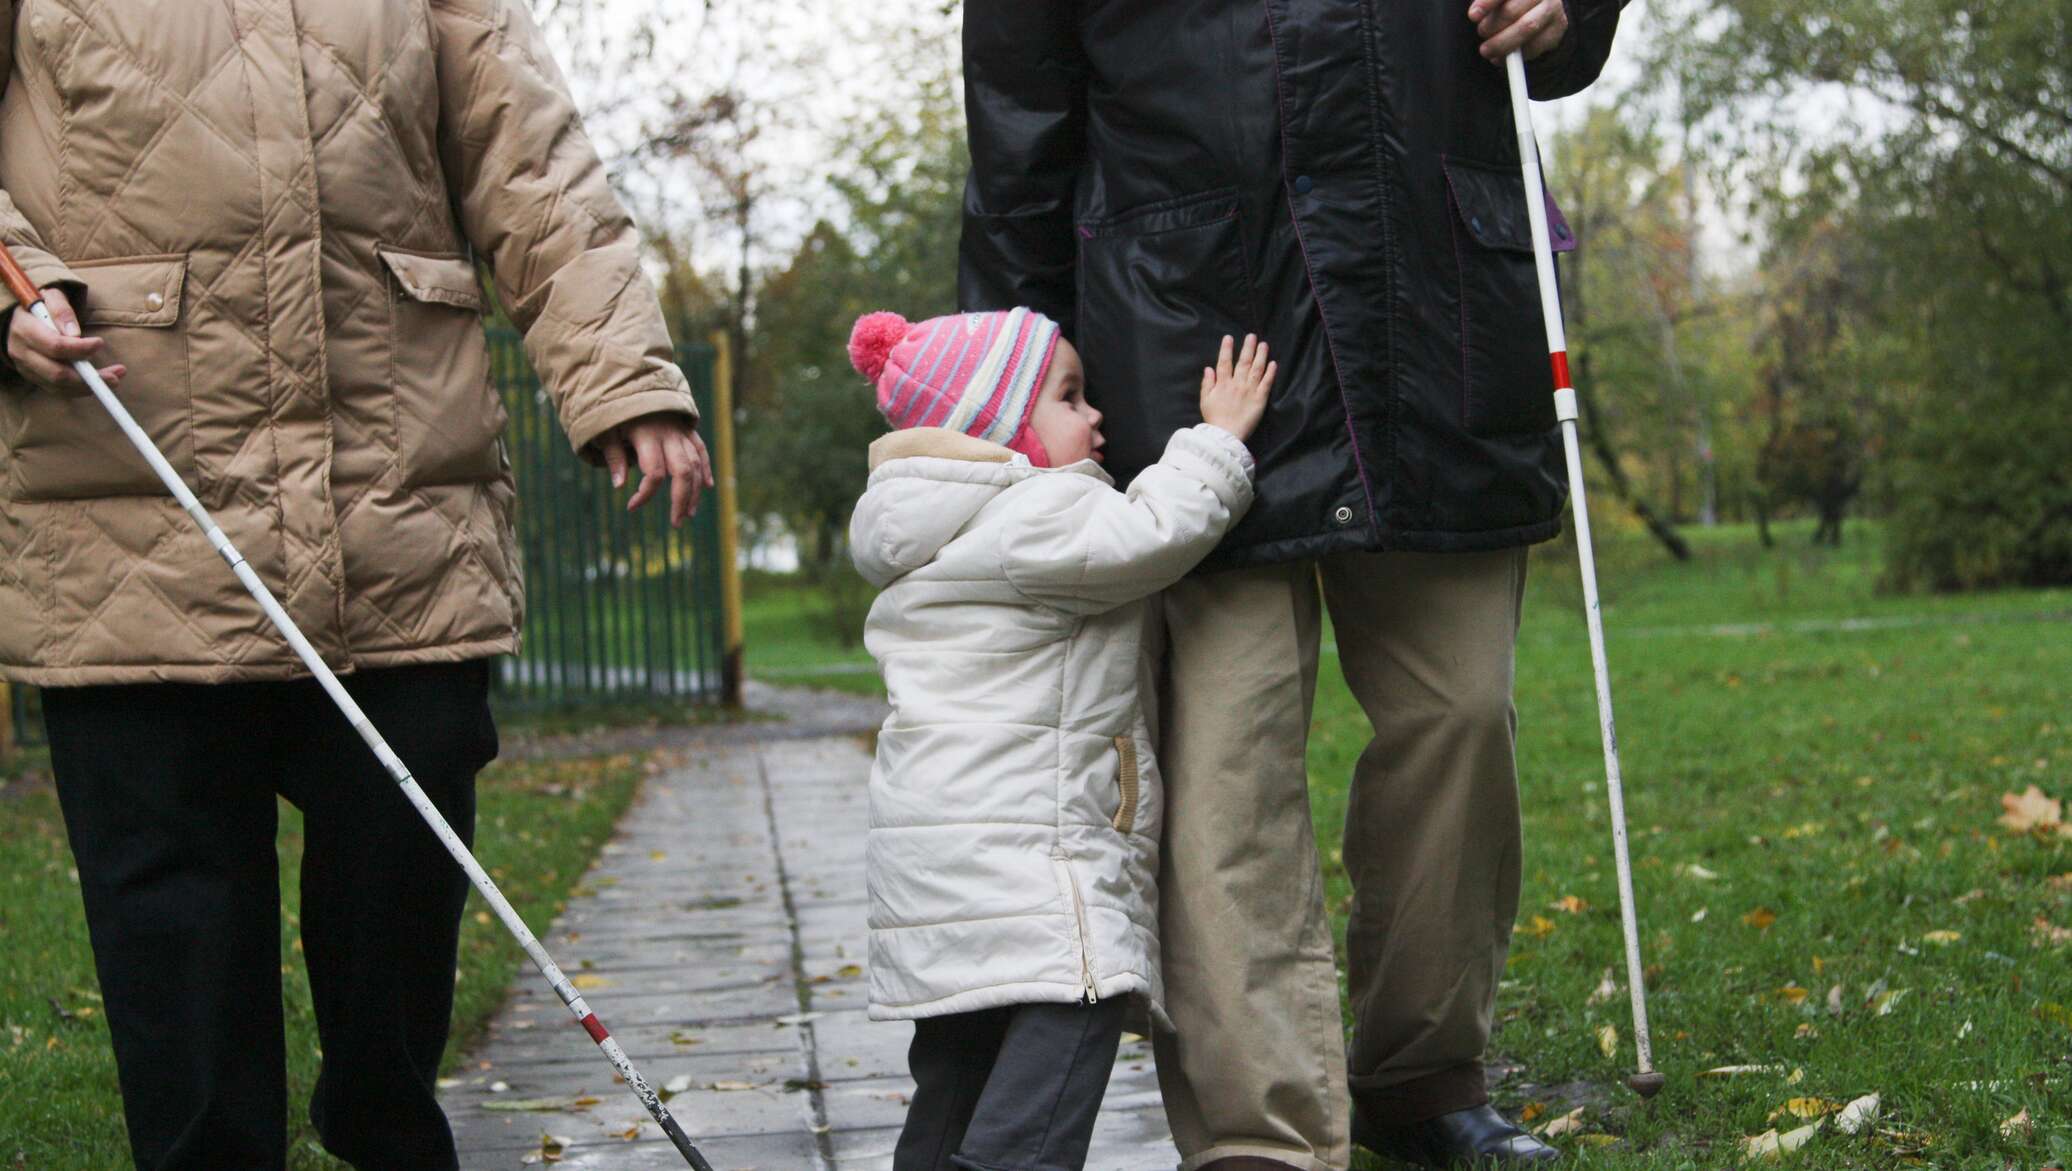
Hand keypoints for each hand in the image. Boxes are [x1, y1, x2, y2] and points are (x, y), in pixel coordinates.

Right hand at [6, 286, 124, 395]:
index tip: (100, 343)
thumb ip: (62, 311)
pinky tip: (100, 382)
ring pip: (60, 386)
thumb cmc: (41, 306)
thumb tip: (74, 333)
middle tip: (116, 374)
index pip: (54, 346)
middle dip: (89, 377)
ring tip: (115, 378)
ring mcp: (27, 369)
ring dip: (90, 386)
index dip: (79, 348)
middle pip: (57, 373)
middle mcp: (22, 353)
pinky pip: (60, 390)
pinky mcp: (36, 378)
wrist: (22, 319)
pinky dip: (82, 389)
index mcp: (24, 330)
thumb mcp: (51, 297)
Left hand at [597, 413, 713, 528]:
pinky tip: (707, 487)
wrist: (630, 380)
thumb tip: (619, 486)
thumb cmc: (614, 411)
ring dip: (695, 491)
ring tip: (688, 513)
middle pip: (683, 472)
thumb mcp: (606, 431)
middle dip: (681, 500)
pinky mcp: (687, 429)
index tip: (631, 506)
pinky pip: (701, 450)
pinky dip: (705, 468)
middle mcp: (668, 434)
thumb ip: (613, 457)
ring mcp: (681, 431)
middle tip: (677, 522)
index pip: (653, 473)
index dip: (644, 494)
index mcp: (646, 435)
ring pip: (695, 464)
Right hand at [1198, 334, 1275, 442]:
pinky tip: (1273, 363)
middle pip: (1243, 362)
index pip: (1224, 362)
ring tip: (1264, 344)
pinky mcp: (1260, 399)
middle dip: (1247, 348)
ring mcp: (1250, 391)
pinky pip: (1266, 383)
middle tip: (1252, 336)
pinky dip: (1270, 372)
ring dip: (1261, 355)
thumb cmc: (1213, 419)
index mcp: (1223, 384)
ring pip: (1257, 369)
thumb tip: (1209, 368)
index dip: (1226, 349)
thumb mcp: (1205, 400)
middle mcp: (1237, 384)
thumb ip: (1207, 383)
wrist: (1225, 435)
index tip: (1229, 337)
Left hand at [1469, 0, 1568, 60]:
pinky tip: (1501, 58)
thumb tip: (1476, 13)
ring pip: (1526, 27)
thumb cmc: (1514, 2)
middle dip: (1492, 26)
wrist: (1544, 9)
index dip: (1488, 2)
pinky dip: (1515, 55)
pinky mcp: (1558, 29)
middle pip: (1513, 10)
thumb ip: (1490, 2)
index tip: (1473, 15)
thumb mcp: (1502, 0)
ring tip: (1487, 50)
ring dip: (1501, 43)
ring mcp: (1553, 9)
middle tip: (1482, 32)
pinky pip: (1536, 45)